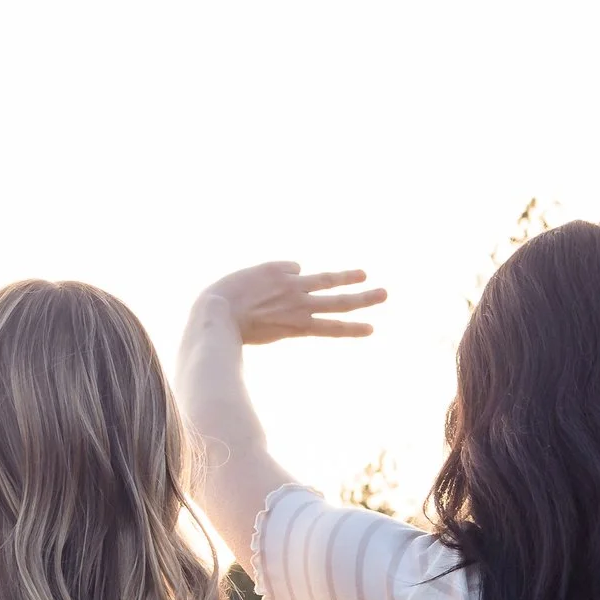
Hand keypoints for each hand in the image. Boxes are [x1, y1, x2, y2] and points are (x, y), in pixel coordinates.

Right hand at [192, 263, 385, 344]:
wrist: (216, 316)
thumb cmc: (217, 303)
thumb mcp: (237, 283)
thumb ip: (259, 280)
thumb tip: (287, 276)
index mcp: (276, 270)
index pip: (296, 271)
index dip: (292, 278)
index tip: (286, 285)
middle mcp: (292, 284)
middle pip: (327, 280)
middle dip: (349, 279)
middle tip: (369, 278)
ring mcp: (298, 304)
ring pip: (337, 301)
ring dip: (363, 298)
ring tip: (383, 294)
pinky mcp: (298, 326)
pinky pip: (330, 327)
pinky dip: (349, 328)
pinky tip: (369, 328)